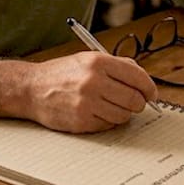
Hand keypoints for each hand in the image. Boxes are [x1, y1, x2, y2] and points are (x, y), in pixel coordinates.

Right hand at [23, 52, 158, 132]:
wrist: (31, 89)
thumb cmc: (62, 74)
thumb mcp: (88, 59)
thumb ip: (117, 66)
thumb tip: (143, 80)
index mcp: (98, 62)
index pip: (137, 77)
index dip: (149, 88)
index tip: (152, 94)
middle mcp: (93, 81)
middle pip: (134, 99)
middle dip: (139, 103)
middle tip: (134, 102)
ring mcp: (87, 103)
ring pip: (124, 115)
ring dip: (123, 113)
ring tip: (111, 106)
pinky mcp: (81, 121)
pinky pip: (109, 125)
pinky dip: (108, 120)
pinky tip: (97, 112)